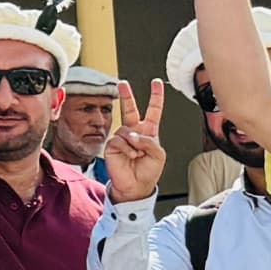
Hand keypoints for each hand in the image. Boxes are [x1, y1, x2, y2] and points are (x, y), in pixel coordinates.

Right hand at [108, 84, 170, 198]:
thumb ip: (149, 141)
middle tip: (122, 84)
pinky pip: (118, 140)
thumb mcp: (158, 154)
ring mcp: (122, 138)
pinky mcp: (112, 145)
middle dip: (127, 95)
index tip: (156, 83)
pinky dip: (126, 148)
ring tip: (136, 154)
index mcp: (149, 132)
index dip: (156, 96)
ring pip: (126, 130)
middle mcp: (134, 132)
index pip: (153, 110)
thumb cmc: (149, 171)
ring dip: (134, 143)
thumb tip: (133, 134)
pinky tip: (129, 156)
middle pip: (130, 109)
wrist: (136, 186)